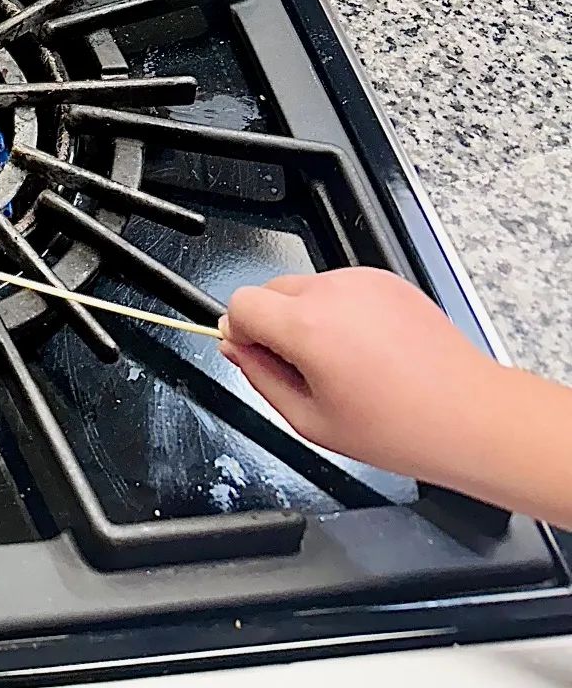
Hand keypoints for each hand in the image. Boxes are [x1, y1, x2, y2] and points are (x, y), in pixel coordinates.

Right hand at [220, 267, 497, 483]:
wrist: (469, 415)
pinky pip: (343, 288)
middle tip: (305, 370)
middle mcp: (332, 291)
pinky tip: (370, 351)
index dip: (241, 332)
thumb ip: (261, 378)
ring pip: (306, 289)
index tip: (255, 355)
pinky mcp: (386, 279)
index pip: (241, 303)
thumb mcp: (312, 421)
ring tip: (346, 364)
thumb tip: (237, 349)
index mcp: (307, 327)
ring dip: (309, 317)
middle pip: (270, 290)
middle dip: (274, 325)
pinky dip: (343, 312)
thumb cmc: (400, 428)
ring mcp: (362, 280)